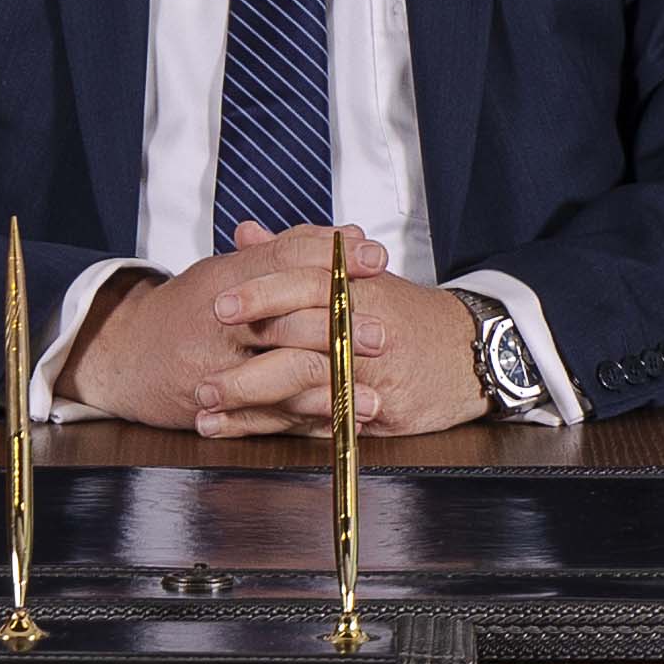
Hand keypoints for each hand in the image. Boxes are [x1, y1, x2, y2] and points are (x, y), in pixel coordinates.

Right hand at [61, 223, 450, 434]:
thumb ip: (281, 254)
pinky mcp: (216, 406)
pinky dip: (309, 421)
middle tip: (382, 332)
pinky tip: (341, 424)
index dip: (334, 255)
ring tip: (374, 395)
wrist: (122, 357)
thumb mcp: (225, 271)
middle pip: (288, 316)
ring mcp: (216, 366)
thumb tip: (343, 234)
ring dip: (333, 386)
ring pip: (282, 373)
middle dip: (340, 325)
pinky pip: (270, 416)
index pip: (285, 257)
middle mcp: (220, 319)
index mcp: (225, 276)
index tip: (376, 256)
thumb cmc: (184, 310)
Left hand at [197, 265, 487, 435]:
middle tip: (200, 374)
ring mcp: (368, 374)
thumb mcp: (353, 275)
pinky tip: (233, 431)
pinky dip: (272, 428)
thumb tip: (245, 233)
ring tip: (204, 410)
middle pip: (300, 344)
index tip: (218, 304)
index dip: (261, 294)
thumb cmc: (399, 312)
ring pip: (303, 390)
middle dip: (247, 363)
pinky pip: (315, 421)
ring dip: (250, 404)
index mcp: (353, 288)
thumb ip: (295, 253)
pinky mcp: (373, 411)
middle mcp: (361, 330)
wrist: (463, 353)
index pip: (304, 284)